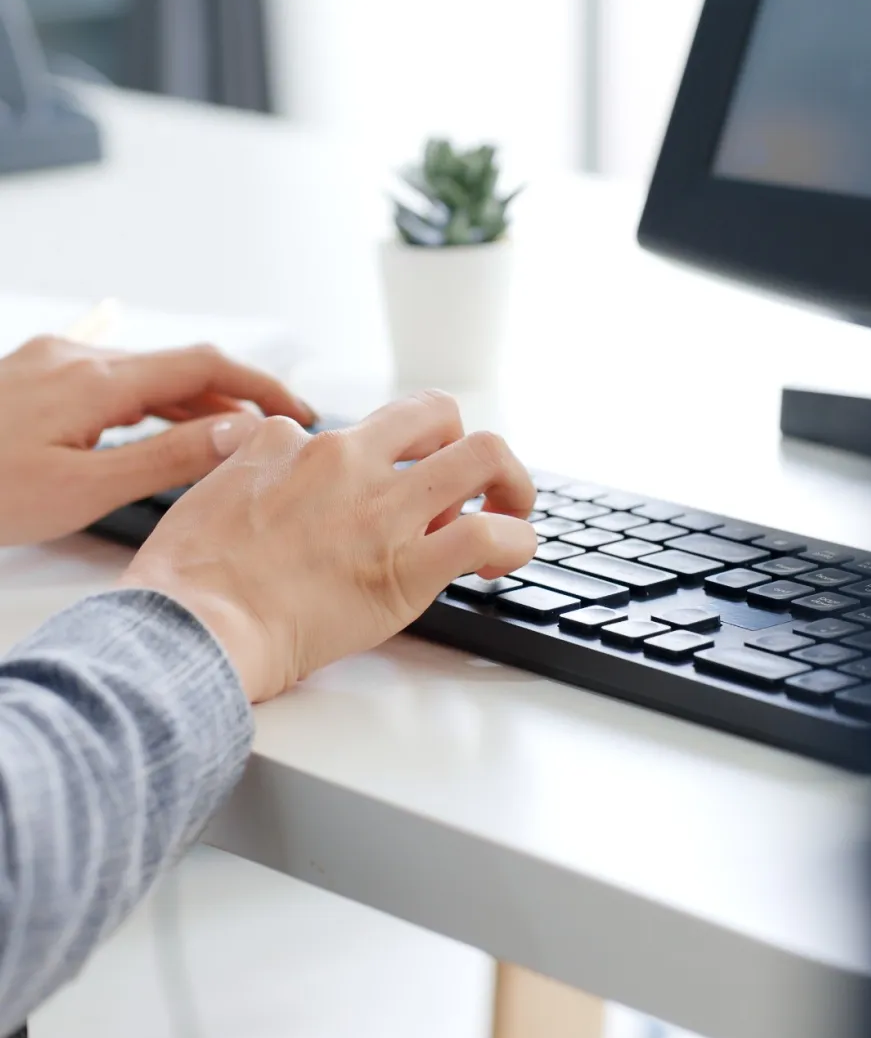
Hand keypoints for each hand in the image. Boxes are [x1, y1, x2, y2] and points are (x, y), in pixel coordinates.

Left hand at [0, 335, 315, 545]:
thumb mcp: (82, 487)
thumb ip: (165, 456)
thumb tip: (237, 434)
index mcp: (97, 381)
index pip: (205, 367)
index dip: (261, 385)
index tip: (300, 410)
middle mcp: (77, 358)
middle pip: (179, 367)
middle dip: (234, 397)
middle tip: (274, 434)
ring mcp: (51, 362)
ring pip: (144, 375)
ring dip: (192, 403)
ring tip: (227, 439)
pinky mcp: (32, 376)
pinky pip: (110, 380)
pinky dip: (149, 401)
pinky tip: (158, 412)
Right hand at [120, 391, 536, 701]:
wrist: (191, 626)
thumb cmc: (188, 577)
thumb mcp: (211, 489)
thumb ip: (252, 465)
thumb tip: (271, 458)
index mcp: (296, 442)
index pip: (366, 427)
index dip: (387, 460)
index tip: (384, 497)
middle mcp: (347, 461)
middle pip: (437, 412)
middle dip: (461, 442)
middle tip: (465, 485)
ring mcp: (382, 510)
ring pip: (483, 455)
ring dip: (509, 480)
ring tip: (508, 511)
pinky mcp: (407, 567)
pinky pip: (490, 534)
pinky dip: (514, 541)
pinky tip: (500, 561)